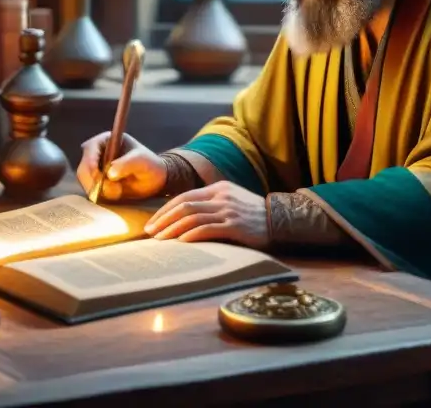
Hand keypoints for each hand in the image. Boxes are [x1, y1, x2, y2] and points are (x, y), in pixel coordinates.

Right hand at [77, 131, 166, 201]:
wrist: (155, 180)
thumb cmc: (150, 164)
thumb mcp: (142, 161)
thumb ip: (127, 164)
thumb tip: (109, 173)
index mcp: (106, 140)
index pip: (90, 149)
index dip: (90, 162)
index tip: (98, 177)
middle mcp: (97, 153)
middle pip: (83, 168)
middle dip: (95, 181)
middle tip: (113, 189)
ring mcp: (95, 169)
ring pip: (86, 181)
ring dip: (99, 190)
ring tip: (119, 191)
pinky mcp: (97, 183)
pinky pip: (91, 190)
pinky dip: (101, 195)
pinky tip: (116, 194)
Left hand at [144, 181, 269, 247]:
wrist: (281, 220)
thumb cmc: (253, 215)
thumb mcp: (232, 201)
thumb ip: (212, 205)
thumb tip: (184, 218)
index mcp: (219, 188)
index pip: (185, 196)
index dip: (165, 209)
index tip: (153, 222)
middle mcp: (222, 196)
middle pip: (184, 205)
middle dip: (164, 219)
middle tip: (150, 232)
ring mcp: (229, 210)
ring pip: (192, 217)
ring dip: (172, 228)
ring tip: (160, 239)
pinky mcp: (235, 225)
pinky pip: (207, 229)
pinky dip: (191, 235)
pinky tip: (180, 242)